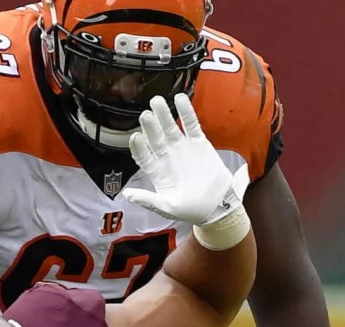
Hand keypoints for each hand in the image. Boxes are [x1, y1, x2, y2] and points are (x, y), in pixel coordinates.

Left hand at [121, 94, 248, 249]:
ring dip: (163, 114)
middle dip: (150, 126)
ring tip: (157, 101)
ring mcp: (182, 148)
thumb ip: (148, 200)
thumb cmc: (191, 209)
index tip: (135, 137)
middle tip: (146, 114)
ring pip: (170, 127)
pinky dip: (186, 112)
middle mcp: (166, 156)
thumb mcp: (167, 207)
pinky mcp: (198, 143)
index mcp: (157, 171)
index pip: (143, 156)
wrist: (217, 205)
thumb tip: (127, 195)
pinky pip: (191, 125)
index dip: (139, 147)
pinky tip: (180, 100)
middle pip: (155, 137)